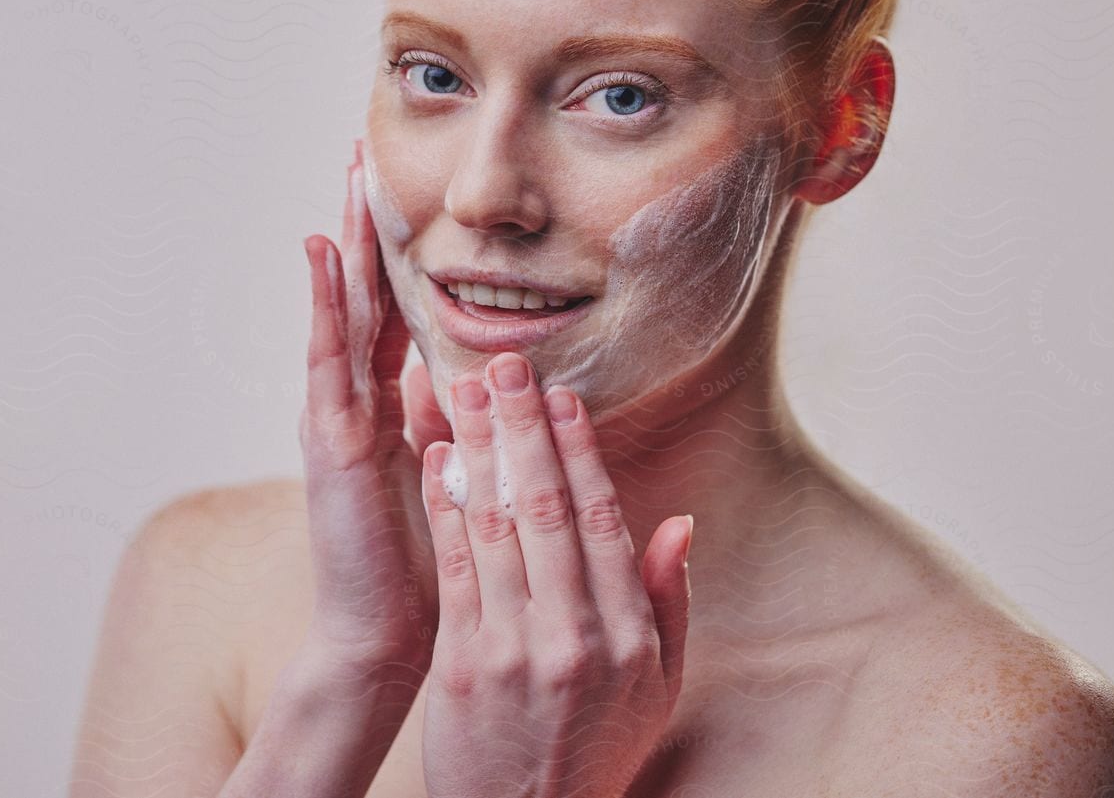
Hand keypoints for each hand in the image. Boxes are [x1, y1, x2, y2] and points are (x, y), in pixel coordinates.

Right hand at [299, 138, 452, 673]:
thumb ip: (442, 420)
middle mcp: (352, 400)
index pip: (389, 310)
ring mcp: (335, 414)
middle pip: (361, 293)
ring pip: (342, 307)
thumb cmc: (422, 562)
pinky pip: (329, 352)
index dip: (393, 251)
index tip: (396, 188)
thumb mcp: (445, 471)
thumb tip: (461, 372)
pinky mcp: (331, 436)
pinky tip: (322, 247)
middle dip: (364, 223)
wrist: (389, 634)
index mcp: (383, 407)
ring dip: (346, 238)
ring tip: (347, 174)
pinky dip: (325, 297)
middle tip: (364, 151)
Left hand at [418, 353, 693, 797]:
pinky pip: (451, 565)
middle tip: (503, 364)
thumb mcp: (657, 688)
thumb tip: (677, 522)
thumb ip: (668, 602)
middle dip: (522, 426)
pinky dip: (443, 504)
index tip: (560, 393)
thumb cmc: (596, 749)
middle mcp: (572, 634)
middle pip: (544, 507)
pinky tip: (436, 457)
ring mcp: (512, 648)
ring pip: (494, 524)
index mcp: (625, 634)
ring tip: (463, 389)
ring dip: (478, 447)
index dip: (577, 449)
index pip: (601, 518)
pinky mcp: (460, 661)